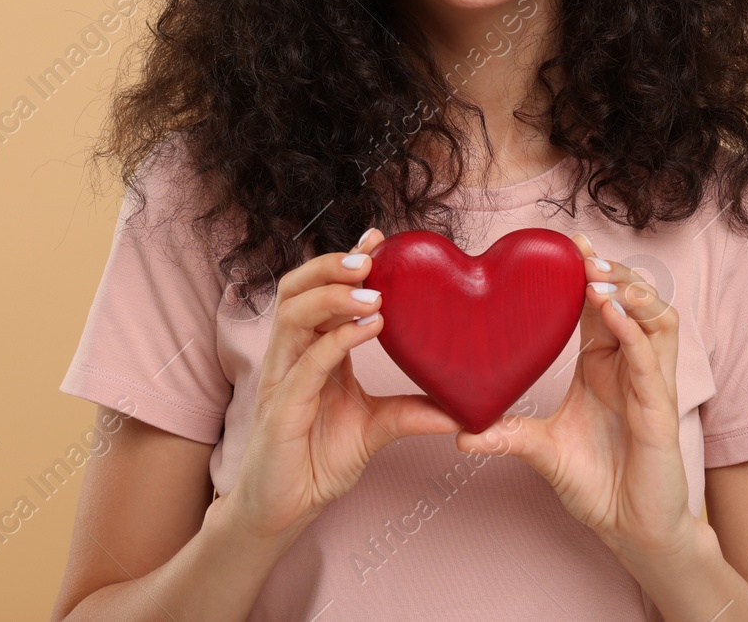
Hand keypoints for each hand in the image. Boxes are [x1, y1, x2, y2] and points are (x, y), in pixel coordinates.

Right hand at [224, 228, 462, 543]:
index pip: (319, 291)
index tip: (378, 238)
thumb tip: (465, 409)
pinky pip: (305, 365)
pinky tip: (368, 329)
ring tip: (373, 291)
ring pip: (292, 316)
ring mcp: (282, 381)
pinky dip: (336, 341)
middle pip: (294, 290)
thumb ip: (413, 411)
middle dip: (330, 266)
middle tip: (371, 256)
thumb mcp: (377, 429)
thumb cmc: (319, 461)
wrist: (287, 509)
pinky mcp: (282, 411)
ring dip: (333, 296)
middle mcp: (291, 357)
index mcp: (311, 351)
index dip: (343, 261)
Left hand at [453, 235, 706, 561]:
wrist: (630, 531)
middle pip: (633, 301)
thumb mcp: (542, 451)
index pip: (601, 305)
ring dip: (630, 293)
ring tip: (597, 278)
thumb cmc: (598, 484)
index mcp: (605, 366)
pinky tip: (611, 313)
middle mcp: (631, 367)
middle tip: (582, 252)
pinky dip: (633, 332)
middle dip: (612, 272)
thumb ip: (506, 434)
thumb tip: (459, 431)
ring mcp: (650, 386)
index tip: (568, 244)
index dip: (589, 273)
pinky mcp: (660, 411)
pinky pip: (651, 361)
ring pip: (657, 320)